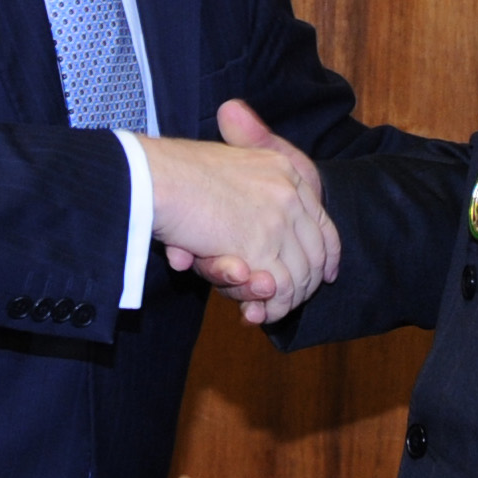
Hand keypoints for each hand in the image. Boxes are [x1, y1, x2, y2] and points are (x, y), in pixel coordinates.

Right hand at [138, 100, 338, 323]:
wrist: (152, 176)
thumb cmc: (175, 171)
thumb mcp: (223, 164)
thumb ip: (246, 182)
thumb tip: (258, 204)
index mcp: (284, 170)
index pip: (321, 220)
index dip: (325, 253)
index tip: (324, 275)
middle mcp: (288, 192)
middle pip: (314, 252)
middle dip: (302, 286)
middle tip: (280, 303)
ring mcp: (276, 218)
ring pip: (298, 274)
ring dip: (281, 301)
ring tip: (262, 312)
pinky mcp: (257, 244)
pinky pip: (278, 287)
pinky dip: (268, 306)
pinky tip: (254, 312)